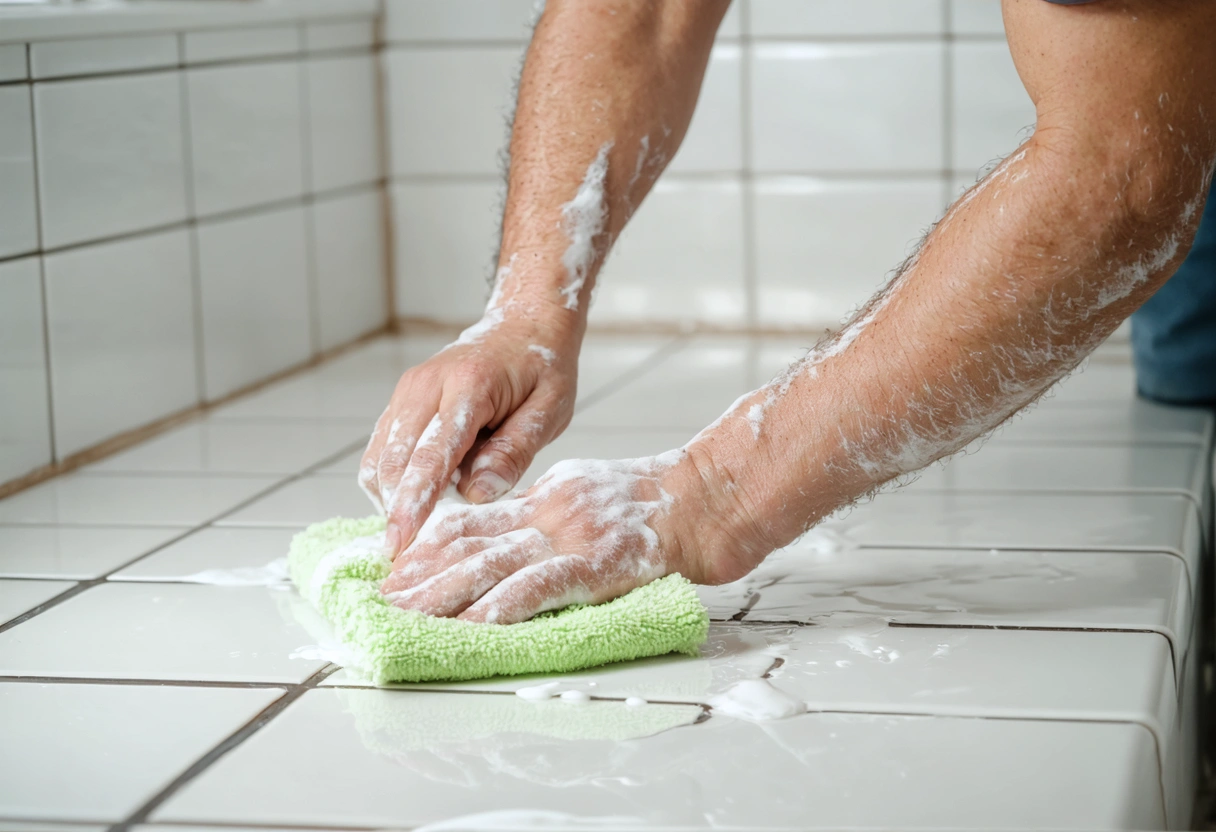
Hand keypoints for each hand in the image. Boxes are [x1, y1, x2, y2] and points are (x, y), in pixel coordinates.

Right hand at [360, 305, 578, 556]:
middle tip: (405, 556)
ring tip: (421, 526)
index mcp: (468, 386)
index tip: (401, 541)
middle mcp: (427, 385)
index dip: (414, 501)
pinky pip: (382, 449)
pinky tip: (419, 499)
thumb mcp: (549, 410)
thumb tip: (478, 494)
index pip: (431, 454)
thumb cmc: (543, 368)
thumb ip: (514, 451)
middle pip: (393, 460)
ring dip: (392, 497)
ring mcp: (408, 391)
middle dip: (394, 510)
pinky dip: (392, 480)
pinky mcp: (402, 401)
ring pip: (379, 457)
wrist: (524, 322)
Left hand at [379, 449, 737, 623]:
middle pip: (471, 545)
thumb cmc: (649, 505)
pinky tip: (473, 625)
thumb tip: (500, 536)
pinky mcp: (598, 566)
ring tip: (408, 617)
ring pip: (495, 567)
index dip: (429, 547)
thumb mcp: (583, 493)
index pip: (473, 522)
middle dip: (422, 575)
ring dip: (445, 595)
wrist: (702, 500)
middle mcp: (547, 513)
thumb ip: (542, 514)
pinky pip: (542, 588)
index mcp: (542, 497)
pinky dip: (503, 607)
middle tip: (383, 598)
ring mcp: (571, 538)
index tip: (395, 567)